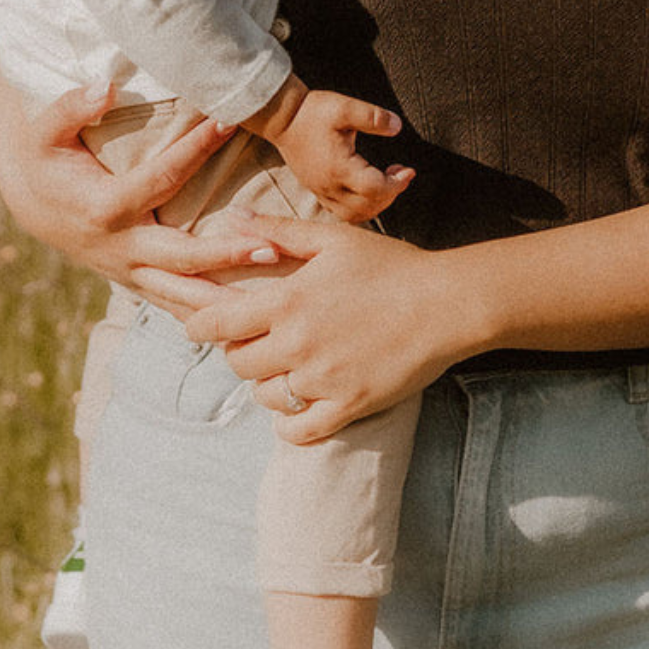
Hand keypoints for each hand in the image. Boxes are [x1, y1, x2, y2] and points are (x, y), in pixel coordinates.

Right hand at [0, 81, 283, 316]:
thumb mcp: (44, 130)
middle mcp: (120, 247)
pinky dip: (209, 317)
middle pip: (181, 256)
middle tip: (271, 248)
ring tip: (270, 302)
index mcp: (103, 208)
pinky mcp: (137, 283)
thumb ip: (70, 107)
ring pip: (182, 295)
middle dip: (226, 254)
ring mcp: (129, 271)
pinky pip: (176, 305)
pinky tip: (246, 325)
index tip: (229, 123)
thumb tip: (105, 86)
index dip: (196, 148)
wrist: (32, 204)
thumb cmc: (45, 161)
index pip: (160, 177)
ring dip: (226, 299)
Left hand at [183, 217, 469, 440]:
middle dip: (241, 353)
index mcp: (289, 301)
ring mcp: (324, 379)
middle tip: (260, 343)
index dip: (201, 328)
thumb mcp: (334, 240)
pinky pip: (298, 429)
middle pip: (239, 363)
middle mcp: (298, 344)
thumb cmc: (392, 266)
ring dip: (269, 384)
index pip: (218, 324)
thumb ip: (278, 231)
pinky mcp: (349, 406)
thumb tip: (232, 219)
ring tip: (288, 369)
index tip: (200, 328)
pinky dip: (290, 422)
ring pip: (266, 396)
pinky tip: (299, 405)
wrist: (448, 303)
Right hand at [264, 87, 414, 222]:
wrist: (282, 117)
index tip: (408, 170)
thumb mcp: (345, 107)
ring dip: (376, 204)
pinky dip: (360, 207)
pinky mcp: (316, 190)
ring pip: (354, 215)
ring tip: (386, 183)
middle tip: (400, 175)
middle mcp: (329, 185)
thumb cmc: (312, 112)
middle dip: (391, 194)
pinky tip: (366, 189)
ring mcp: (321, 190)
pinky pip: (341, 212)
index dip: (397, 183)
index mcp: (339, 168)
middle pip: (368, 207)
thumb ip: (373, 117)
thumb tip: (397, 126)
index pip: (376, 189)